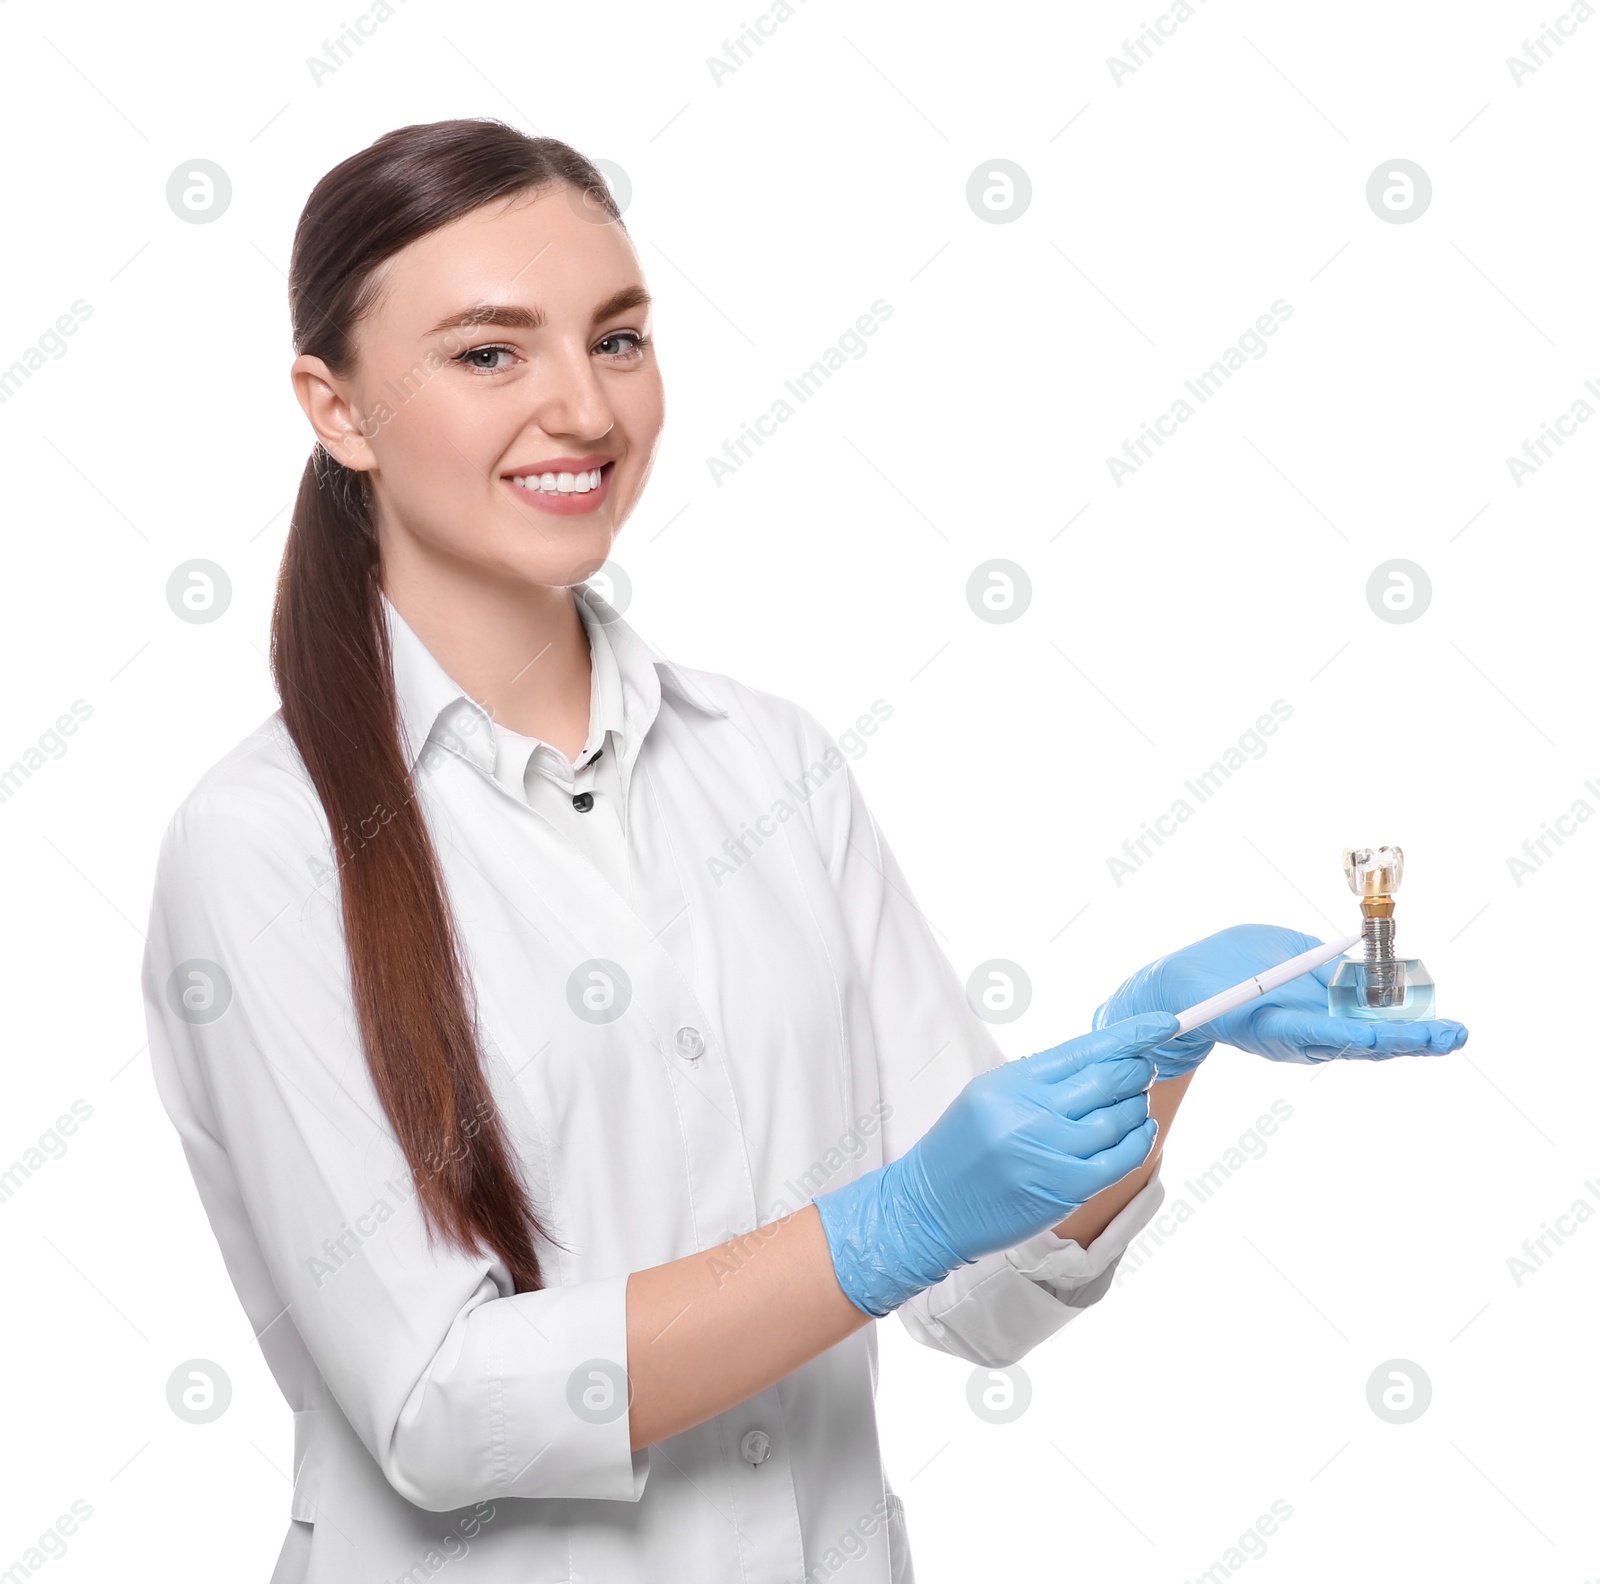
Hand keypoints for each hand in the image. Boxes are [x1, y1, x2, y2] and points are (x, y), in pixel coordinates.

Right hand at [814, 1012, 1174, 1316]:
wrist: (929, 1207)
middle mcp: (1030, 1113)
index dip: (1130, 1034)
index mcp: (1011, 1083)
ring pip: (1118, 1119)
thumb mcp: (988, 1096)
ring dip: (1137, 1106)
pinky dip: (1138, 1142)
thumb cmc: (960, 1149)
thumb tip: (1101, 1060)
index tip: (1163, 1022)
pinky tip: (1141, 1132)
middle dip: (1137, 1069)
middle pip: (1107, 1079)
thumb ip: (1040, 1080)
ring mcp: (1048, 1152)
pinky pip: (1119, 1160)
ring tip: (1135, 1103)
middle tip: (1146, 1065)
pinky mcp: (1063, 1188)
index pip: (1084, 1048)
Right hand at [1094, 922, 1468, 1077]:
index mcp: (1278, 1028)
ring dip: (1411, 1033)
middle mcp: (1301, 1037)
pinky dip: (1389, 1013)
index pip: (1330, 1034)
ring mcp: (1310, 1033)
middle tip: (1452, 1036)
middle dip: (1409, 1040)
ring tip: (1451, 1031)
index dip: (1367, 1035)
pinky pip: (1356, 1018)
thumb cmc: (1209, 981)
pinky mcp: (1314, 1018)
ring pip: (1368, 1037)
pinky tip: (1420, 1008)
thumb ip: (1300, 969)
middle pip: (1363, 1043)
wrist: (1189, 989)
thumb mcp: (1248, 970)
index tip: (1398, 1036)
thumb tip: (1352, 970)